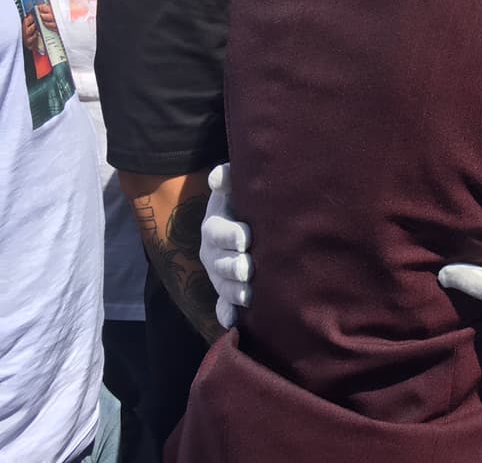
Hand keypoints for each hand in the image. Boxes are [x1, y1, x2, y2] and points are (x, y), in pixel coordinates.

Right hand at [200, 163, 252, 327]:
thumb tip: (218, 178)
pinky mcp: (228, 291)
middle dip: (233, 267)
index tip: (246, 237)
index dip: (229, 235)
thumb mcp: (237, 186)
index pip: (216, 232)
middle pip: (218, 264)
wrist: (250, 221)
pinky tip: (232, 322)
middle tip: (248, 269)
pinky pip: (223, 306)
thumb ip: (228, 178)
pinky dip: (226, 314)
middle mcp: (212, 253)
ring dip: (233, 292)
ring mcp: (219, 275)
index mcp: (215, 227)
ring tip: (248, 295)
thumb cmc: (246, 201)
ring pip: (222, 286)